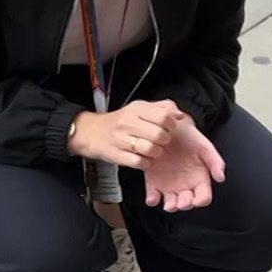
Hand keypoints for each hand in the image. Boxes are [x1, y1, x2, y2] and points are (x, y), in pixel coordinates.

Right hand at [67, 100, 188, 169]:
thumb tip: (179, 115)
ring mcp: (121, 139)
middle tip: (161, 141)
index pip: (163, 116)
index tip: (168, 128)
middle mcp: (128, 123)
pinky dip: (145, 163)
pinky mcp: (116, 155)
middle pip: (158, 134)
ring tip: (153, 151)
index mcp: (136, 109)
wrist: (92, 132)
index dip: (171, 125)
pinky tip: (144, 159)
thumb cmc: (120, 121)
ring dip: (156, 153)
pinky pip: (138, 162)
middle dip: (164, 141)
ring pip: (150, 149)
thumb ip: (162, 108)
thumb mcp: (140, 108)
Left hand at [143, 118, 226, 211]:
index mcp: (200, 180)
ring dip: (170, 207)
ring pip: (171, 204)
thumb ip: (215, 162)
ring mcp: (169, 186)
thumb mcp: (205, 147)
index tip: (197, 199)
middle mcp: (185, 186)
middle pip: (187, 203)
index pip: (204, 197)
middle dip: (185, 205)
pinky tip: (154, 197)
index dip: (201, 200)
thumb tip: (220, 178)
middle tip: (182, 201)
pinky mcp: (154, 183)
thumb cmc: (189, 138)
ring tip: (169, 204)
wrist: (170, 128)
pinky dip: (152, 200)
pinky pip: (153, 197)